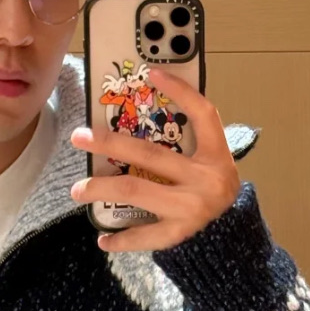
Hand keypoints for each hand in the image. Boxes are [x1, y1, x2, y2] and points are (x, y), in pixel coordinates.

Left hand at [67, 65, 240, 251]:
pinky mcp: (180, 234)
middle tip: (79, 137)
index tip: (151, 72)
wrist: (231, 237)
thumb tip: (136, 120)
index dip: (180, 91)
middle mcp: (206, 180)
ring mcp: (192, 209)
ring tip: (78, 190)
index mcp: (216, 156)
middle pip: (150, 155)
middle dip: (109, 143)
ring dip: (102, 188)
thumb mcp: (210, 164)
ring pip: (136, 190)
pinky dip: (121, 238)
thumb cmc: (211, 192)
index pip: (203, 114)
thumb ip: (186, 145)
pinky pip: (143, 235)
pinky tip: (101, 238)